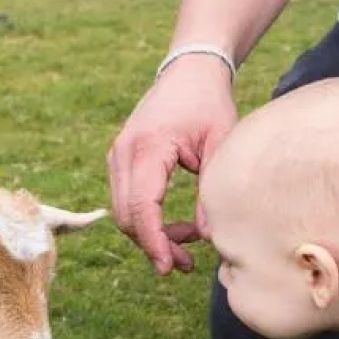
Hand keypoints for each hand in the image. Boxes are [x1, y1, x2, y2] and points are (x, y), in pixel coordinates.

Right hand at [106, 55, 237, 274]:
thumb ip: (213, 189)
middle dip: (154, 246)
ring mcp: (117, 157)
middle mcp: (123, 152)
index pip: (143, 206)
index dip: (154, 241)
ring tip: (188, 246)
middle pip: (127, 216)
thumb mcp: (221, 143)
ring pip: (124, 213)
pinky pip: (128, 202)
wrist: (188, 72)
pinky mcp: (120, 162)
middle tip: (186, 264)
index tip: (169, 266)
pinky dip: (148, 221)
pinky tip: (177, 229)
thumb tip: (208, 235)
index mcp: (148, 146)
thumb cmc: (209, 104)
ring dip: (151, 236)